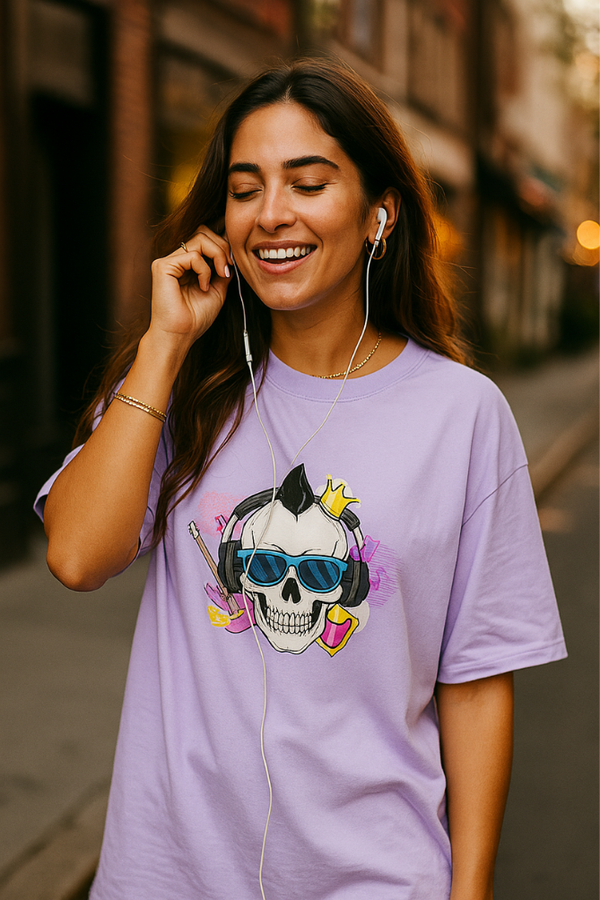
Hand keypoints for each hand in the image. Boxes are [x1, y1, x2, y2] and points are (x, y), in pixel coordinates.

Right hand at [148, 226, 232, 350]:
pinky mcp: (162, 266)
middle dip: (222, 247)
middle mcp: (176, 259)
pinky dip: (204, 270)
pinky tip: (203, 286)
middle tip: (228, 269)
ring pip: (199, 238)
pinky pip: (192, 255)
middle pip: (203, 232)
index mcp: (187, 264)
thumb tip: (232, 253)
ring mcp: (168, 261)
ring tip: (221, 275)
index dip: (223, 245)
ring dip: (217, 255)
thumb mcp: (218, 290)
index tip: (233, 264)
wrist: (180, 335)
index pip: (206, 239)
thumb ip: (222, 270)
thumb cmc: (195, 318)